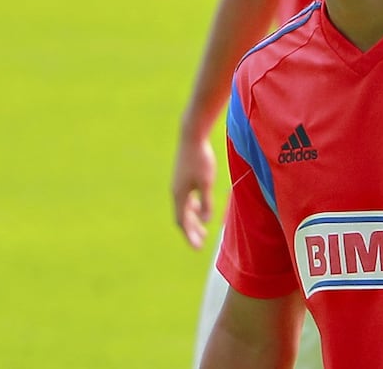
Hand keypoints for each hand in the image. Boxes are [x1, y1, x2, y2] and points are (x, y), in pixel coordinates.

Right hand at [172, 123, 217, 249]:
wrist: (191, 135)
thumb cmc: (200, 159)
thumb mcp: (206, 182)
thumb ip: (205, 202)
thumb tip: (205, 220)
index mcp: (179, 195)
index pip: (182, 221)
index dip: (189, 235)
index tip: (197, 248)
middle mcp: (176, 192)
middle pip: (182, 216)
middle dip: (191, 230)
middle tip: (200, 242)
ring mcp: (178, 184)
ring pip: (184, 207)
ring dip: (192, 219)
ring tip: (202, 228)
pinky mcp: (182, 177)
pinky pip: (186, 198)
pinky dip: (192, 207)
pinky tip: (200, 208)